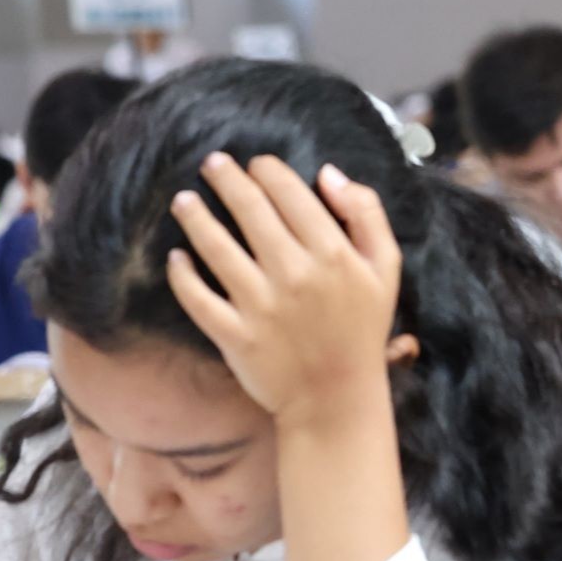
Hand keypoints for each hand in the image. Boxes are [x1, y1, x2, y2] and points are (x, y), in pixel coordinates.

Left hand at [165, 153, 402, 424]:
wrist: (338, 397)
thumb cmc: (362, 328)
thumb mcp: (385, 267)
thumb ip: (367, 214)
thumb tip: (328, 174)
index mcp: (334, 254)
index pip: (292, 195)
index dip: (268, 171)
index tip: (256, 163)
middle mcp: (295, 274)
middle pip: (251, 211)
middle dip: (227, 180)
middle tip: (212, 164)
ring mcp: (261, 306)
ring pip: (217, 247)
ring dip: (196, 216)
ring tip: (184, 200)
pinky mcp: (235, 335)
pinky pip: (198, 297)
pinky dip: (182, 275)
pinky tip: (176, 257)